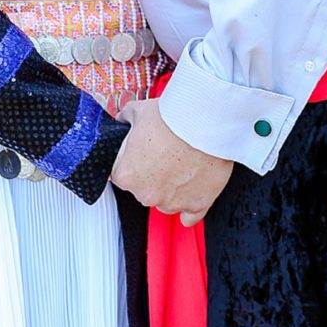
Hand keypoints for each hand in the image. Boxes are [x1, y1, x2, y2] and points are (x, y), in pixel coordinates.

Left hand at [110, 97, 232, 225]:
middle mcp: (147, 194)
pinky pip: (190, 217)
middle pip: (143, 190)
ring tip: (181, 163)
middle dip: (151, 174)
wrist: (205, 121)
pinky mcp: (197, 205)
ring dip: (170, 187)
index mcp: (127, 175)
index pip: (120, 175)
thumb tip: (122, 120)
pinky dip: (189, 206)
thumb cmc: (173, 117)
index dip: (131, 161)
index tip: (141, 153)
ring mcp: (172, 202)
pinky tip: (189, 192)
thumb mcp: (138, 110)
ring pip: (165, 201)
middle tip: (163, 153)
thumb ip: (125, 120)